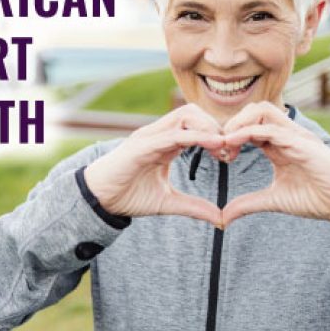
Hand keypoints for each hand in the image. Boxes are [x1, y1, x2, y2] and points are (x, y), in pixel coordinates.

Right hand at [84, 103, 227, 226]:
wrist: (99, 199)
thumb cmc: (128, 196)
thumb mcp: (168, 202)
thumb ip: (193, 207)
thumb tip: (220, 219)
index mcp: (166, 142)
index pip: (196, 124)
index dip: (216, 135)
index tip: (230, 154)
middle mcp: (159, 134)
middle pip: (193, 112)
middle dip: (215, 126)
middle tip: (229, 150)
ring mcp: (150, 136)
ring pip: (185, 115)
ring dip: (207, 127)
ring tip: (222, 146)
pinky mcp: (142, 144)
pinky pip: (173, 134)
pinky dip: (195, 136)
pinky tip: (212, 145)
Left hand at [220, 102, 329, 235]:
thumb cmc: (318, 198)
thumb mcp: (275, 200)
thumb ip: (249, 203)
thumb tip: (224, 216)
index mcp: (279, 144)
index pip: (250, 125)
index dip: (230, 135)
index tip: (218, 154)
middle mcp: (287, 135)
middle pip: (254, 109)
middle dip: (231, 123)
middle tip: (218, 146)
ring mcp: (296, 136)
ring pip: (262, 110)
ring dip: (238, 123)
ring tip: (224, 142)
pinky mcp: (303, 143)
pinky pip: (272, 128)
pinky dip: (249, 132)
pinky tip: (233, 144)